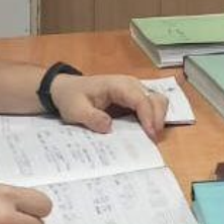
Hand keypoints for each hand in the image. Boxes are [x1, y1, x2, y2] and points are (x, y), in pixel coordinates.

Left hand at [49, 73, 167, 140]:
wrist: (66, 90)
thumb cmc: (71, 97)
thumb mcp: (75, 110)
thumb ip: (91, 118)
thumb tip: (109, 127)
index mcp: (116, 85)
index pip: (139, 99)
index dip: (148, 116)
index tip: (150, 134)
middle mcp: (130, 85)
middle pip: (155, 99)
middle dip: (158, 118)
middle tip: (152, 139)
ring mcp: (134, 91)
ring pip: (157, 102)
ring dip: (158, 119)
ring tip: (150, 137)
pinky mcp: (133, 100)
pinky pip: (150, 108)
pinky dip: (152, 119)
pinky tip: (145, 133)